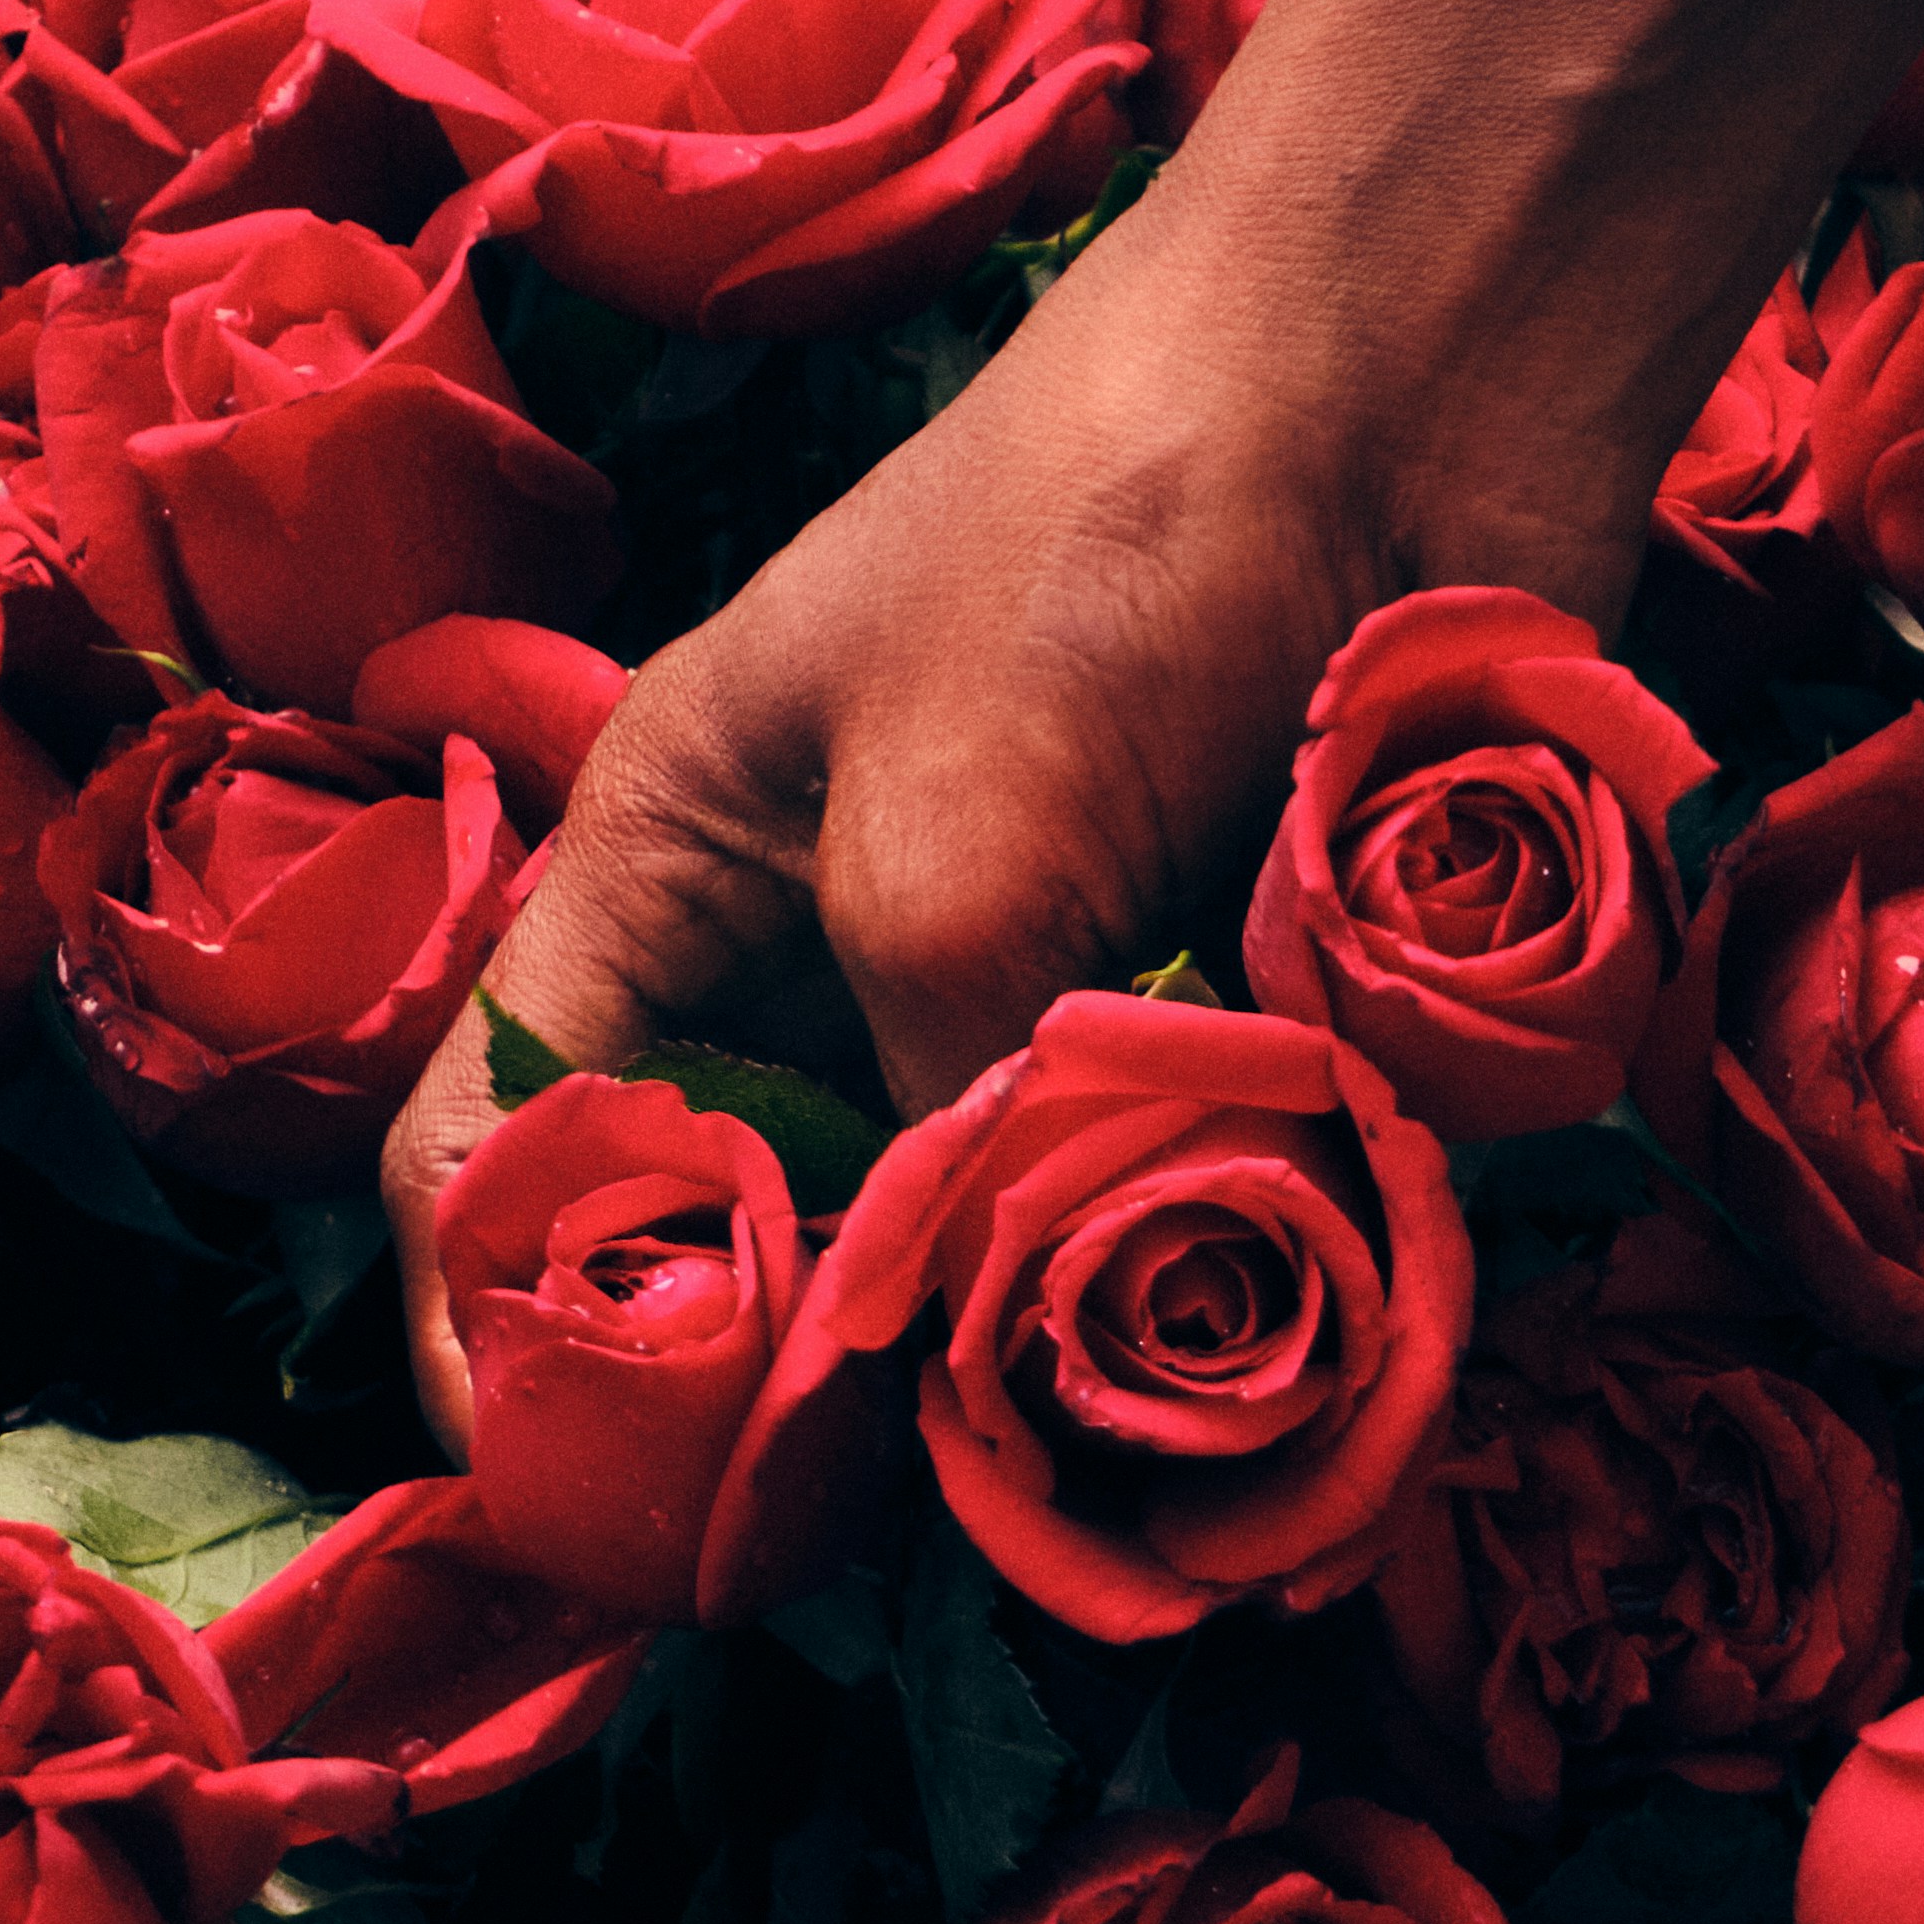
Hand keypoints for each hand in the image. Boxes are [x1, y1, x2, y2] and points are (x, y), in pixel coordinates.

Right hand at [376, 156, 1694, 1441]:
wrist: (1428, 360)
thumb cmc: (1118, 537)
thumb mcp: (949, 860)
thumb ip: (917, 1130)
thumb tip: (942, 1375)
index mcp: (672, 856)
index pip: (496, 1128)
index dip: (503, 1323)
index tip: (578, 1502)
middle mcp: (824, 934)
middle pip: (733, 1229)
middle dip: (773, 1396)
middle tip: (834, 1563)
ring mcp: (1020, 970)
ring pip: (953, 1239)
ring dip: (991, 1359)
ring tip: (1034, 1494)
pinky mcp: (1201, 995)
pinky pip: (1150, 1196)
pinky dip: (1171, 1281)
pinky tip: (1212, 1369)